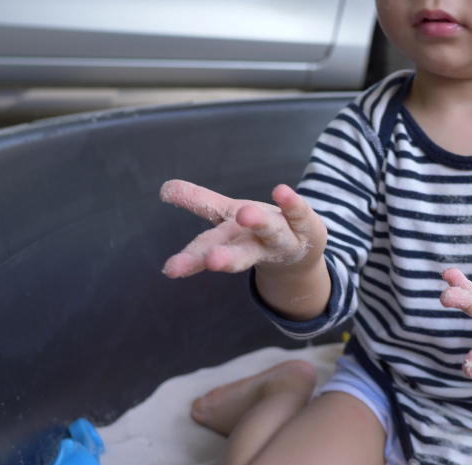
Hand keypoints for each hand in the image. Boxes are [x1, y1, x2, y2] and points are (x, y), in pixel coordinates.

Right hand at [159, 179, 326, 277]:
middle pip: (241, 253)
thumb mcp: (227, 217)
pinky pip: (299, 213)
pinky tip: (281, 191)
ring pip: (271, 232)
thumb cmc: (256, 234)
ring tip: (245, 213)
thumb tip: (164, 188)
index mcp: (232, 244)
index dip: (190, 259)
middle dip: (226, 257)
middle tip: (212, 261)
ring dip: (258, 223)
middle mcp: (257, 246)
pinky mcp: (307, 227)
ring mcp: (284, 238)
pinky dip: (291, 203)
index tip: (171, 270)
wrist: (300, 254)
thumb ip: (199, 202)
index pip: (209, 250)